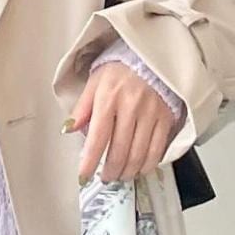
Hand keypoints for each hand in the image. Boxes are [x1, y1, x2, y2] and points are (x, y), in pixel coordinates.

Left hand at [65, 60, 179, 184]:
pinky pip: (157, 150)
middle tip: (105, 177)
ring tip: (120, 175)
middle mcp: (131, 106)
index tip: (84, 176)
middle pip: (119, 151)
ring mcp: (151, 113)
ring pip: (138, 154)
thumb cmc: (121, 70)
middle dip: (110, 171)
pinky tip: (139, 168)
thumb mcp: (95, 82)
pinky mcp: (166, 117)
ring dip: (127, 172)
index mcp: (109, 98)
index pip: (97, 138)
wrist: (152, 57)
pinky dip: (147, 165)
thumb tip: (69, 130)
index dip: (89, 162)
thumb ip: (82, 108)